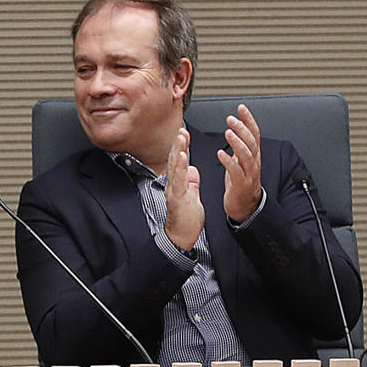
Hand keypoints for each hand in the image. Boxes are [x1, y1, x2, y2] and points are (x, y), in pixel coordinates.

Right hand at [163, 125, 206, 251]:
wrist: (182, 236)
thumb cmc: (187, 219)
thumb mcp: (192, 195)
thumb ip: (191, 182)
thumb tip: (192, 170)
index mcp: (178, 183)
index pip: (180, 162)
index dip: (181, 147)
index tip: (184, 133)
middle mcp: (173, 185)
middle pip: (174, 161)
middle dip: (178, 144)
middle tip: (181, 130)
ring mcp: (174, 191)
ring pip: (175, 167)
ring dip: (177, 151)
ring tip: (181, 138)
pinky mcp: (177, 198)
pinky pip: (178, 180)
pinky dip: (179, 167)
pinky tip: (181, 157)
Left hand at [220, 104, 263, 223]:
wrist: (245, 207)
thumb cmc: (241, 183)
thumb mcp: (242, 161)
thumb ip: (241, 146)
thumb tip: (237, 129)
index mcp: (254, 155)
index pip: (254, 133)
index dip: (249, 120)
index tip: (241, 108)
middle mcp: (254, 162)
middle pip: (251, 142)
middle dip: (242, 128)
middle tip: (231, 119)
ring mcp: (249, 173)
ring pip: (246, 155)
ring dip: (237, 142)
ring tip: (228, 132)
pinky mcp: (241, 184)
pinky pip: (236, 171)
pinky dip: (229, 161)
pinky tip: (221, 154)